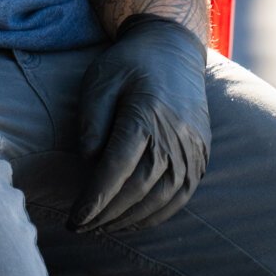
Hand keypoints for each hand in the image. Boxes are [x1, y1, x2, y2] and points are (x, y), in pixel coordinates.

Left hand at [67, 15, 211, 234]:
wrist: (173, 47)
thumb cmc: (129, 63)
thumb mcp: (99, 81)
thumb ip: (91, 122)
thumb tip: (88, 163)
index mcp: (145, 116)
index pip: (117, 170)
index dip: (95, 200)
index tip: (74, 219)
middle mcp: (174, 136)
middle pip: (139, 190)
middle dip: (107, 215)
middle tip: (80, 228)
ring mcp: (192, 148)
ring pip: (163, 198)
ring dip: (131, 220)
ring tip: (102, 228)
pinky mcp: (201, 154)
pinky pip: (182, 194)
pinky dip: (158, 213)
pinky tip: (135, 220)